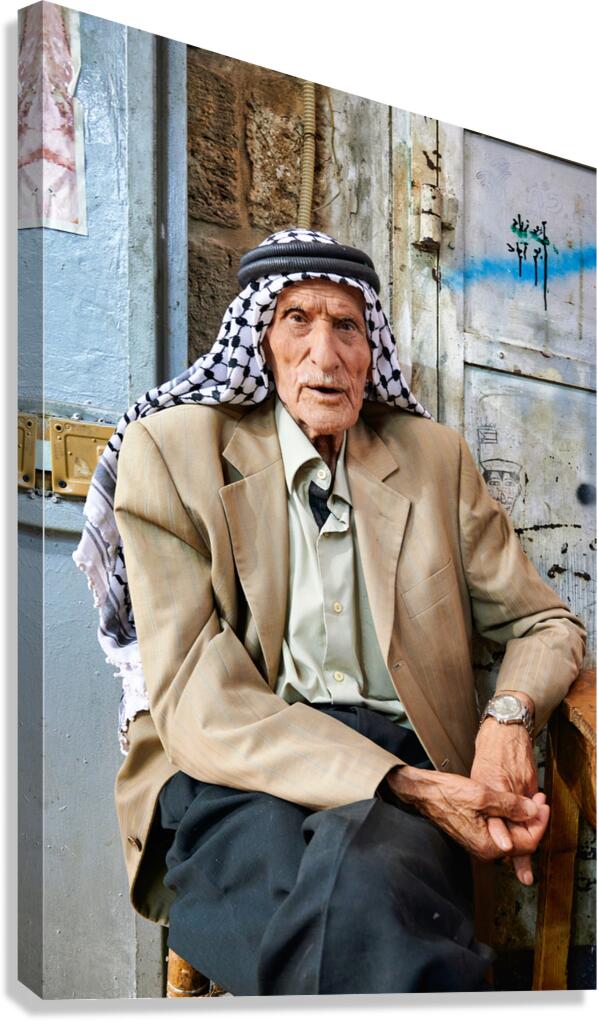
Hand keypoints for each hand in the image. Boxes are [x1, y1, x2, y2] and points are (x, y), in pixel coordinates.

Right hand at [385, 764, 539, 862]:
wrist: (425, 792)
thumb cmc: (447, 794)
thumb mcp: (482, 795)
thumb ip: (510, 805)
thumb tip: (532, 811)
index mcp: (489, 846)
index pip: (528, 843)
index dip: (539, 822)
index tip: (543, 804)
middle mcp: (486, 850)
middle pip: (522, 842)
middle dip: (534, 820)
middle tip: (539, 799)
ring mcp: (481, 844)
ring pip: (513, 836)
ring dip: (523, 819)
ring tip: (529, 800)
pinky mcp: (477, 835)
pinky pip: (502, 832)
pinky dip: (511, 819)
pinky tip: (513, 804)